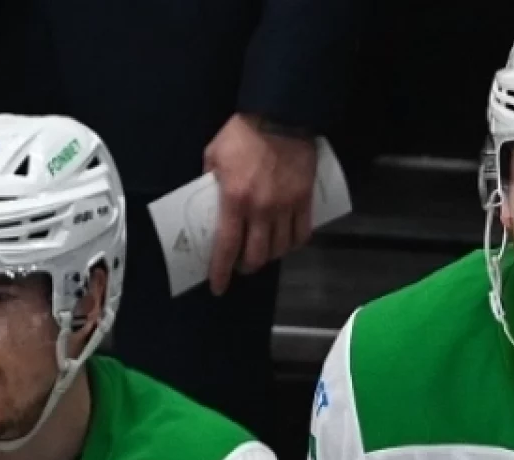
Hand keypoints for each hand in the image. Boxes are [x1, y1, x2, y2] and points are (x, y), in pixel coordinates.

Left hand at [203, 113, 316, 295]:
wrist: (280, 118)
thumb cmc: (243, 134)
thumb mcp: (214, 155)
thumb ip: (210, 180)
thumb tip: (209, 197)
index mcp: (234, 200)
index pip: (227, 246)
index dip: (221, 271)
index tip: (218, 286)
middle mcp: (261, 210)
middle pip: (257, 255)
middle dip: (247, 266)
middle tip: (241, 265)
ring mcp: (286, 207)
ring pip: (280, 248)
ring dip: (270, 256)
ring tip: (264, 253)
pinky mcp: (304, 201)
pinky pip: (302, 233)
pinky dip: (293, 244)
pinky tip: (287, 243)